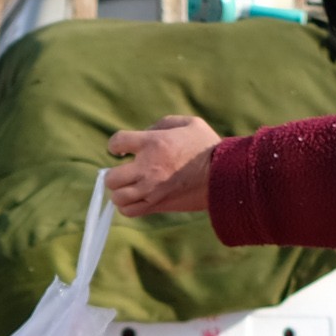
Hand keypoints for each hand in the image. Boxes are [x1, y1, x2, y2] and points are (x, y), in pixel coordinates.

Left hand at [105, 115, 220, 216]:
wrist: (224, 175)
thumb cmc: (207, 146)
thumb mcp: (188, 123)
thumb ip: (163, 124)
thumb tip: (145, 132)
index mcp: (153, 143)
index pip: (117, 142)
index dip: (115, 145)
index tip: (121, 148)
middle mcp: (148, 168)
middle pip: (112, 177)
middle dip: (115, 173)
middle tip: (125, 171)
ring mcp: (151, 190)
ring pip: (118, 197)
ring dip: (120, 192)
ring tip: (129, 187)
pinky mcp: (157, 205)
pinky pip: (130, 211)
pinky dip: (127, 206)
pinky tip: (135, 199)